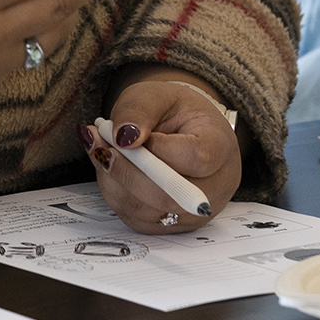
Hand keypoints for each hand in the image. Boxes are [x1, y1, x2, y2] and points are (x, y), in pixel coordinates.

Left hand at [82, 79, 240, 234]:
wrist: (181, 129)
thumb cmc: (174, 112)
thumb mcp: (156, 94)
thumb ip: (139, 110)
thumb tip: (123, 138)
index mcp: (220, 147)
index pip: (196, 159)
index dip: (157, 149)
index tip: (131, 134)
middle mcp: (215, 187)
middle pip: (168, 196)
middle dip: (123, 170)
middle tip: (99, 142)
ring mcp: (194, 212)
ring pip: (146, 210)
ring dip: (112, 180)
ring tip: (101, 148)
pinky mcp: (171, 225)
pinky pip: (135, 218)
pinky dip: (114, 192)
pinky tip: (110, 167)